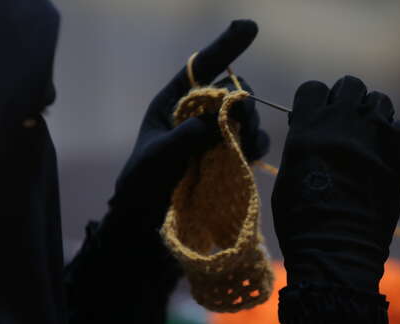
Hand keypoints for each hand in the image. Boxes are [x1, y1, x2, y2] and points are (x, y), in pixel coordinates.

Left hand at [105, 20, 268, 235]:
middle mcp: (197, 113)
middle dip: (241, 100)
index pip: (201, 68)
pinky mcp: (228, 156)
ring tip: (242, 146)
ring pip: (246, 116)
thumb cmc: (143, 183)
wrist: (148, 220)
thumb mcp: (158, 156)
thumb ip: (185, 136)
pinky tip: (250, 155)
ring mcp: (214, 134)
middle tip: (240, 118)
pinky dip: (255, 145)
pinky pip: (252, 142)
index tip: (249, 28)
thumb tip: (217, 120)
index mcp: (173, 102)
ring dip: (250, 125)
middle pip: (232, 90)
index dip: (225, 47)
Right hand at [271, 76, 399, 291]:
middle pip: (350, 85)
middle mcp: (343, 122)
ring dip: (371, 116)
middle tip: (344, 127)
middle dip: (345, 102)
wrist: (337, 251)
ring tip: (367, 141)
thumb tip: (313, 134)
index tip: (316, 119)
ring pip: (379, 101)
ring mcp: (375, 135)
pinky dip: (396, 139)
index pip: (314, 88)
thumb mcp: (287, 175)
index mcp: (308, 126)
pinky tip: (386, 157)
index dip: (315, 103)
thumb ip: (302, 144)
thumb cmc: (301, 220)